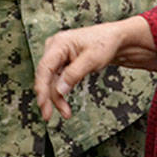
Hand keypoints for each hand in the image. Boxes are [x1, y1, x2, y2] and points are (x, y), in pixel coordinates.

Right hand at [34, 17, 156, 120]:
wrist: (115, 40)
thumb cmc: (105, 44)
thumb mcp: (92, 59)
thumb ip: (74, 74)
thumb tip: (58, 91)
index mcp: (59, 43)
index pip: (44, 68)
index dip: (42, 87)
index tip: (42, 104)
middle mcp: (54, 49)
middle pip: (45, 76)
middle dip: (47, 97)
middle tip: (48, 116)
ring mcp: (57, 57)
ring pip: (50, 82)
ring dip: (56, 98)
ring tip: (66, 113)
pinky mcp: (61, 65)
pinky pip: (57, 81)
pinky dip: (60, 94)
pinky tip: (64, 106)